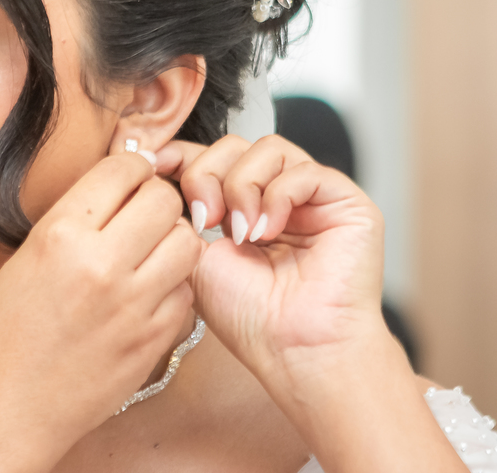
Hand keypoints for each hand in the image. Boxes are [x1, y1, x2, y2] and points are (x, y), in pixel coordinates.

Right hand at [0, 150, 202, 472]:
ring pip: (188, 243)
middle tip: (143, 214)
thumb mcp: (27, 257)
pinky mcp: (154, 341)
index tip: (131, 176)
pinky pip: (187, 292)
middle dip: (157, 200)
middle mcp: (100, 265)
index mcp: (59, 235)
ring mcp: (132, 306)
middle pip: (164, 200)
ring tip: (150, 252)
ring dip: (173, 240)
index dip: (132, 168)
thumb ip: (75, 218)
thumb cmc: (6, 335)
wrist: (6, 408)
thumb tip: (120, 183)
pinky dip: (174, 286)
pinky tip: (147, 293)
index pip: (122, 169)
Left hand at [157, 135, 467, 472]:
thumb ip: (179, 215)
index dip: (180, 155)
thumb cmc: (249, 316)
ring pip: (268, 149)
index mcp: (243, 207)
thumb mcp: (193, 258)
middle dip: (208, 174)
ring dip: (242, 186)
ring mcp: (313, 197)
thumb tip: (152, 172)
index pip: (210, 158)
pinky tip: (266, 232)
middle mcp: (278, 196)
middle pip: (234, 145)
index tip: (150, 165)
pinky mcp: (346, 201)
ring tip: (239, 232)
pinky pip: (304, 169)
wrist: (295, 351)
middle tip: (204, 219)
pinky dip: (277, 196)